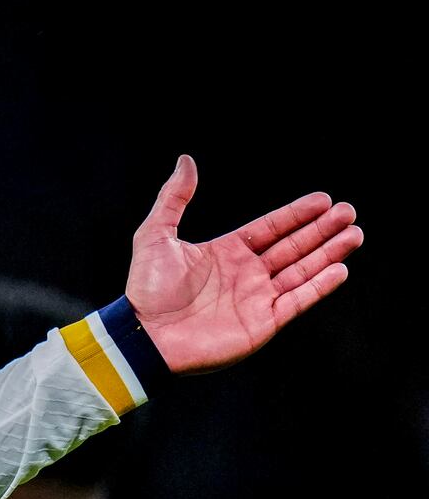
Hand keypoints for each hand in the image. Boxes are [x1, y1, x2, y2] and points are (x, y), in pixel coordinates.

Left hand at [124, 156, 359, 372]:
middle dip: (322, 230)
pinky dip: (319, 286)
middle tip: (349, 212)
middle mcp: (246, 274)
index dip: (297, 214)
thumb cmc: (147, 290)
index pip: (271, 229)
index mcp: (226, 252)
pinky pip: (297, 301)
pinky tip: (339, 269)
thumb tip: (186, 160)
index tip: (323, 199)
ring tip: (354, 234)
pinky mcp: (262, 324)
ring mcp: (256, 299)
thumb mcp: (155, 236)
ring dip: (328, 253)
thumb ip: (173, 199)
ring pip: (302, 271)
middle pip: (293, 247)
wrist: (144, 337)